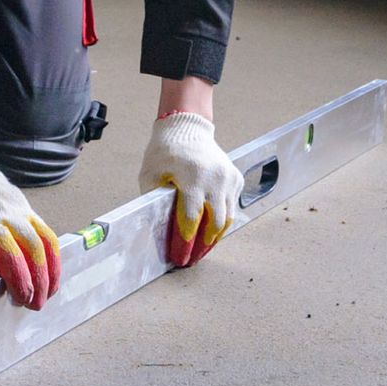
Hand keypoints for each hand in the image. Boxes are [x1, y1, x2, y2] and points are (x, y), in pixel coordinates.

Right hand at [0, 129, 61, 309]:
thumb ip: (12, 221)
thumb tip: (23, 257)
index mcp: (16, 206)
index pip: (46, 239)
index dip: (52, 267)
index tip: (52, 287)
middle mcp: (2, 211)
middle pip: (31, 248)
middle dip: (39, 280)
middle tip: (37, 302)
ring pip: (7, 251)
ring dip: (18, 279)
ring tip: (21, 298)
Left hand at [139, 112, 242, 267]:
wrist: (186, 128)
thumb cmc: (165, 151)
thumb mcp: (151, 175)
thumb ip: (155, 201)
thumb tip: (160, 228)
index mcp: (192, 176)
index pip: (191, 217)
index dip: (186, 239)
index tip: (180, 254)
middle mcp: (215, 177)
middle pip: (216, 222)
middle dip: (204, 243)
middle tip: (193, 257)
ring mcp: (228, 177)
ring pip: (228, 217)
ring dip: (215, 235)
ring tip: (203, 247)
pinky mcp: (235, 177)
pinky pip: (232, 205)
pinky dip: (222, 218)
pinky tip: (210, 228)